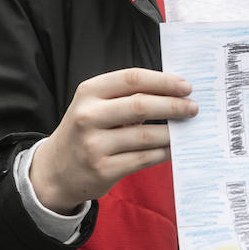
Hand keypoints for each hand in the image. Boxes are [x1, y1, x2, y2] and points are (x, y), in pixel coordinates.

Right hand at [31, 68, 197, 214]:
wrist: (55, 170)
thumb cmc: (86, 130)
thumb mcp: (95, 105)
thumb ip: (127, 96)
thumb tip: (175, 94)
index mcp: (89, 92)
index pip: (132, 79)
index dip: (163, 81)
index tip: (186, 86)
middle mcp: (88, 116)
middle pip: (141, 106)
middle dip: (173, 106)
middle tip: (193, 108)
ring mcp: (94, 145)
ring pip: (146, 135)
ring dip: (172, 132)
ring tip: (187, 128)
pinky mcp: (104, 169)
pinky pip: (144, 158)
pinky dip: (164, 152)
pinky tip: (174, 147)